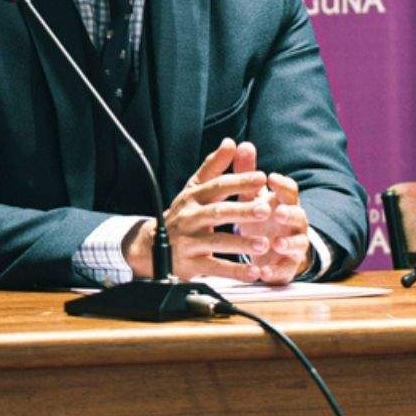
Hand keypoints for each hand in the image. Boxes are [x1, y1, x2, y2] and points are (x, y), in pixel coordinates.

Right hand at [126, 138, 267, 281]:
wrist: (150, 247)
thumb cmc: (182, 214)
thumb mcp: (194, 188)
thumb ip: (214, 167)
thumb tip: (231, 143)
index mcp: (194, 197)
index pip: (217, 186)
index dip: (238, 181)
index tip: (261, 178)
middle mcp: (191, 218)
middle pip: (217, 213)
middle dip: (241, 211)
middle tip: (264, 210)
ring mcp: (189, 242)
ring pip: (217, 242)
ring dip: (241, 244)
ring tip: (263, 244)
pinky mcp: (191, 264)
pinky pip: (215, 268)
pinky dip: (235, 271)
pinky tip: (253, 273)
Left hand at [239, 173, 312, 285]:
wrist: (271, 251)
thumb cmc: (261, 218)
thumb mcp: (252, 197)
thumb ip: (248, 173)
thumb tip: (243, 144)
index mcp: (285, 204)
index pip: (290, 191)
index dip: (283, 185)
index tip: (271, 179)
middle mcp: (294, 223)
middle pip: (299, 216)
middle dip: (290, 214)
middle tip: (278, 212)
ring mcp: (294, 245)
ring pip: (298, 243)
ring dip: (288, 242)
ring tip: (276, 243)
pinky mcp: (287, 267)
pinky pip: (285, 270)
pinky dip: (275, 272)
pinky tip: (263, 273)